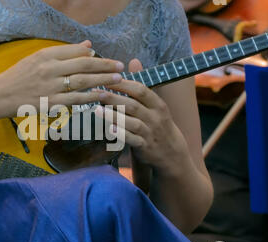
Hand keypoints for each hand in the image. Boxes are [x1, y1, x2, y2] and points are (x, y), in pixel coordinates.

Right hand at [0, 40, 124, 116]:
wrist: (0, 95)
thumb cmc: (19, 76)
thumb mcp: (37, 58)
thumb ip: (63, 52)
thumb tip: (88, 46)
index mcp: (46, 55)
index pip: (75, 52)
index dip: (95, 56)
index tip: (109, 59)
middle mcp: (49, 68)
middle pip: (83, 65)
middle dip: (105, 65)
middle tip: (121, 67)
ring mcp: (50, 86)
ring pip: (82, 81)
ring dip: (102, 80)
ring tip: (117, 79)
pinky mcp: (50, 103)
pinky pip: (75, 99)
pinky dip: (90, 97)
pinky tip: (103, 96)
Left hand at [95, 59, 190, 175]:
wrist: (170, 153)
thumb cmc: (157, 123)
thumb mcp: (154, 104)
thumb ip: (141, 84)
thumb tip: (133, 61)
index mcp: (158, 104)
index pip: (141, 90)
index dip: (124, 84)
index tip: (107, 78)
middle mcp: (155, 117)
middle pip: (133, 105)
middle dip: (114, 98)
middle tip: (97, 91)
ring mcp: (150, 133)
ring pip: (131, 122)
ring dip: (113, 116)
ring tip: (97, 109)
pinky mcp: (144, 147)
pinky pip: (132, 140)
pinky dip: (121, 134)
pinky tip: (108, 129)